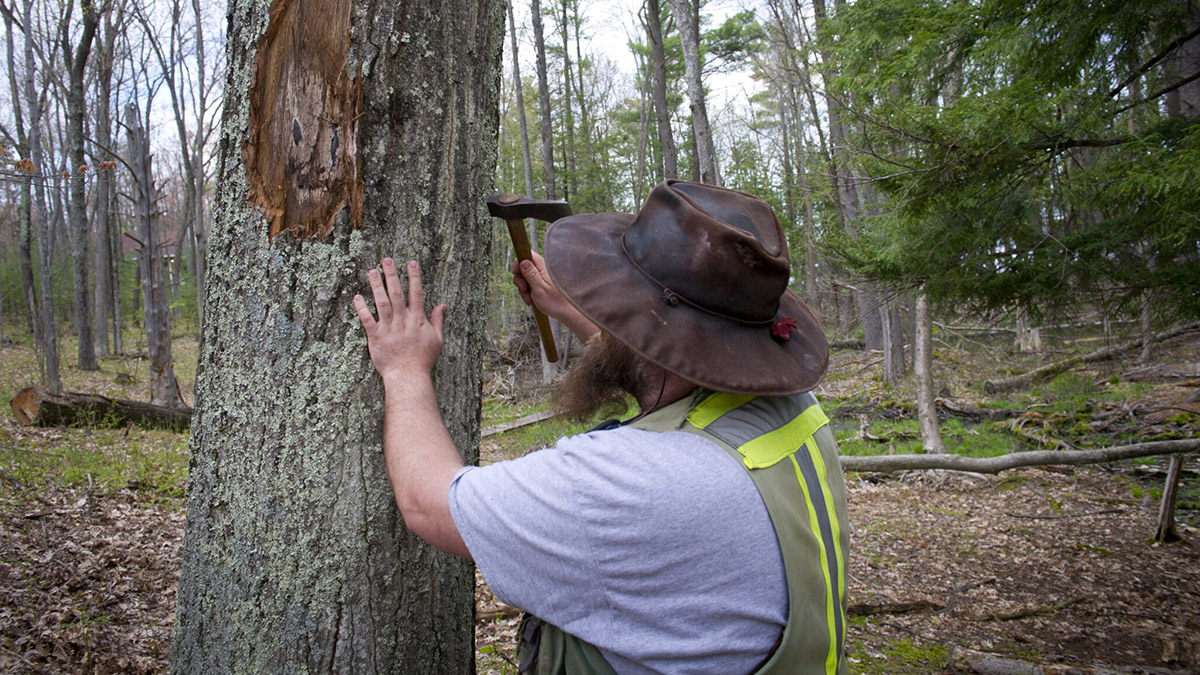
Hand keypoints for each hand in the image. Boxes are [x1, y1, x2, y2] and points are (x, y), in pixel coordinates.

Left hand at [354, 258, 445, 384]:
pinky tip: (357, 297)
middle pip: (397, 293)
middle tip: (387, 260)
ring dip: (376, 286)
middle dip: (392, 275)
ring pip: (381, 302)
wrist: (408, 377)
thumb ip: (437, 321)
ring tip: (372, 271)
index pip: (416, 294)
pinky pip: (367, 320)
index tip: (411, 263)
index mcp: (417, 320)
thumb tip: (442, 305)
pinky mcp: (375, 337)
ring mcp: (388, 329)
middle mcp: (402, 321)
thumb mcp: (436, 340)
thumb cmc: (423, 360)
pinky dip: (362, 308)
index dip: (414, 277)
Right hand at [512, 251, 598, 341]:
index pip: (527, 255)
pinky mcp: (542, 283)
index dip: (519, 263)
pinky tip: (531, 300)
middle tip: (524, 289)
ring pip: (525, 278)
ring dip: (524, 288)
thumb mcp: (539, 289)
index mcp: (543, 267)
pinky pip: (530, 285)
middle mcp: (543, 269)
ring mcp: (542, 277)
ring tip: (530, 298)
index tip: (517, 274)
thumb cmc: (556, 302)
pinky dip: (528, 292)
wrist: (566, 312)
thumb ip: (530, 274)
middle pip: (524, 267)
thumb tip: (523, 261)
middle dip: (520, 279)